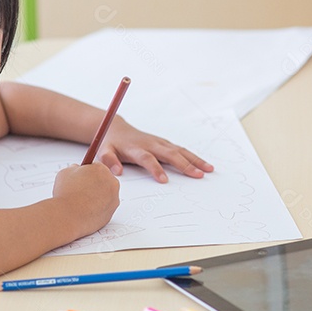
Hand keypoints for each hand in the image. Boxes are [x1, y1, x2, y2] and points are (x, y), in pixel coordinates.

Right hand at [51, 163, 119, 236]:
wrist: (68, 216)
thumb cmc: (66, 194)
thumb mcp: (66, 172)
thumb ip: (74, 169)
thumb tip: (77, 170)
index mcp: (101, 169)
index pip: (97, 167)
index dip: (87, 173)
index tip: (82, 178)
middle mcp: (112, 183)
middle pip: (104, 181)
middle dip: (94, 185)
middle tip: (80, 191)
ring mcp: (114, 199)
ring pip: (105, 195)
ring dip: (96, 197)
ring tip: (81, 202)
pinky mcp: (112, 212)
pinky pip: (104, 208)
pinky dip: (97, 209)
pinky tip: (85, 211)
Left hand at [97, 118, 213, 182]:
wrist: (116, 129)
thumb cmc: (110, 144)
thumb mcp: (103, 152)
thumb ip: (107, 161)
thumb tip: (116, 172)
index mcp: (136, 149)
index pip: (147, 159)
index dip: (155, 169)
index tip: (164, 181)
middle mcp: (151, 144)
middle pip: (170, 154)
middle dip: (185, 165)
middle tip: (198, 175)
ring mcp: (160, 143)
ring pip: (180, 151)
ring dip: (195, 160)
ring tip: (209, 169)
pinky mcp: (165, 144)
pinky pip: (181, 151)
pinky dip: (194, 157)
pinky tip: (204, 165)